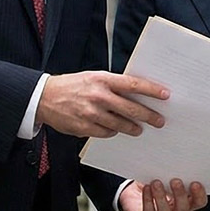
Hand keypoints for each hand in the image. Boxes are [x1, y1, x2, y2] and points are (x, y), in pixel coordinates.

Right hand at [37, 72, 168, 137]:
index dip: (152, 90)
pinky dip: (112, 132)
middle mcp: (98, 96)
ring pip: (120, 124)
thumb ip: (113, 85)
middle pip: (131, 109)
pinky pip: (106, 133)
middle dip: (149, 116)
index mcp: (102, 79)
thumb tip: (137, 94)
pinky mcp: (84, 127)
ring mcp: (91, 113)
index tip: (166, 95)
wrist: (44, 97)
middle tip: (159, 121)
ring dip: (132, 128)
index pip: (133, 85)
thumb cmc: (73, 86)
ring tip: (138, 129)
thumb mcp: (93, 77)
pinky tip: (114, 130)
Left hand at [117, 178, 208, 210]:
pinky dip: (148, 201)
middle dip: (180, 195)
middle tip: (175, 181)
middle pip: (183, 208)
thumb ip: (173, 173)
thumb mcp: (165, 177)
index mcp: (187, 202)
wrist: (134, 194)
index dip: (199, 194)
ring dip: (161, 198)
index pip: (199, 202)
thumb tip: (177, 160)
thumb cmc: (154, 183)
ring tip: (156, 183)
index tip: (195, 183)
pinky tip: (146, 188)